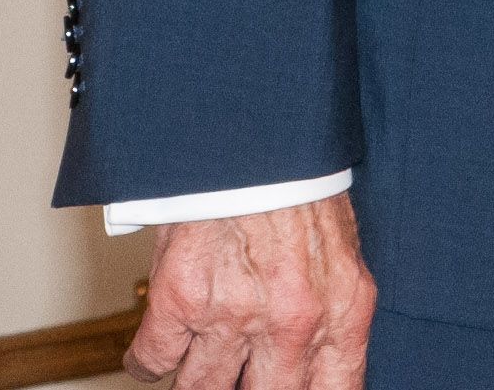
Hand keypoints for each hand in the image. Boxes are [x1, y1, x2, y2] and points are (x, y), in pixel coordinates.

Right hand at [126, 194, 375, 389]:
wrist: (255, 129)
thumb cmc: (297, 183)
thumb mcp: (338, 254)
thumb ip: (330, 314)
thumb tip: (310, 365)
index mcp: (343, 311)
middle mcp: (293, 323)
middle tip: (233, 375)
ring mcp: (235, 315)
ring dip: (197, 379)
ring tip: (197, 359)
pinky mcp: (181, 300)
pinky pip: (153, 362)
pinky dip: (149, 360)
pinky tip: (161, 343)